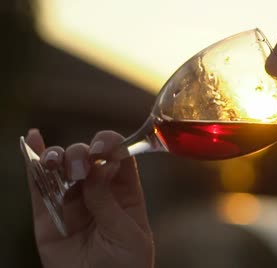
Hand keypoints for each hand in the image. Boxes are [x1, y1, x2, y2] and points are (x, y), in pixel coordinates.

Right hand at [25, 129, 153, 267]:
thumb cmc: (127, 267)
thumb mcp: (127, 234)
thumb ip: (109, 202)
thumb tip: (98, 167)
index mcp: (125, 192)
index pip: (119, 157)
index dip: (111, 145)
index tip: (103, 148)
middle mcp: (98, 191)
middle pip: (88, 157)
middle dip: (83, 153)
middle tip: (82, 168)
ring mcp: (72, 201)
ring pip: (62, 167)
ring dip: (59, 156)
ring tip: (58, 163)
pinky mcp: (48, 216)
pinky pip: (38, 185)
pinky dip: (32, 161)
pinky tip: (32, 139)